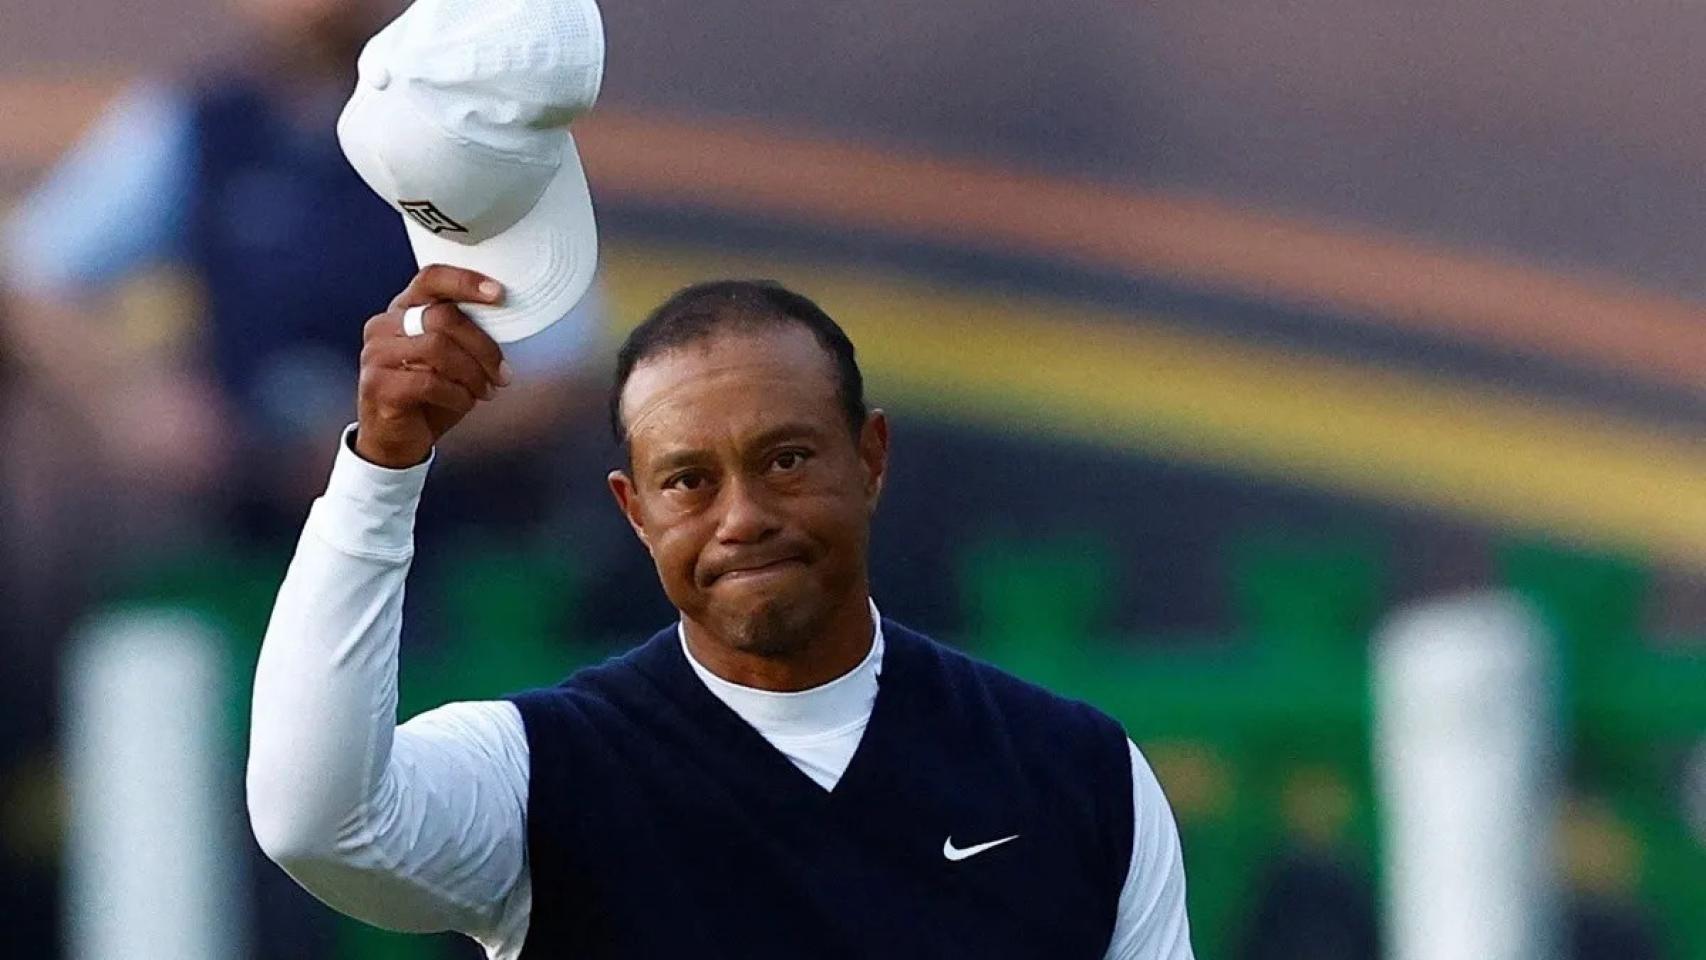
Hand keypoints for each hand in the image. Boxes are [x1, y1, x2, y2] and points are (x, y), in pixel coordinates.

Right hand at [355, 265, 512, 467]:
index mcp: (404, 310)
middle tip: (502, 373)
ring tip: (485, 391)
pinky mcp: (377, 385)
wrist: (395, 440)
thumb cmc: (428, 394)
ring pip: (437, 348)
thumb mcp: (450, 358)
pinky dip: (457, 395)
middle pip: (443, 317)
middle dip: (483, 346)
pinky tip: (464, 402)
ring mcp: (376, 354)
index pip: (431, 279)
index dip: (465, 281)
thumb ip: (464, 334)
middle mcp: (384, 325)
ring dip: (472, 373)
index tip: (498, 293)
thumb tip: (506, 319)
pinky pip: (428, 382)